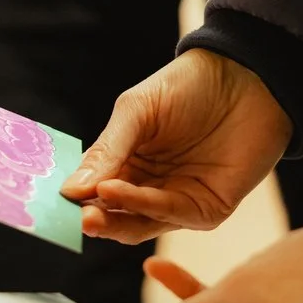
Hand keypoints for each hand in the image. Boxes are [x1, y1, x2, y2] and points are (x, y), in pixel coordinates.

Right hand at [61, 50, 290, 243]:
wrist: (249, 77)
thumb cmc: (189, 87)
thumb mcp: (136, 111)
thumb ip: (107, 150)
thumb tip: (70, 189)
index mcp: (127, 165)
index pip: (93, 190)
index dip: (74, 198)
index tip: (53, 203)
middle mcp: (149, 189)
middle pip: (113, 215)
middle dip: (93, 218)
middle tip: (76, 216)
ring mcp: (177, 203)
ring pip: (137, 224)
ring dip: (114, 218)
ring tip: (92, 208)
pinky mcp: (205, 211)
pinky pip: (168, 215)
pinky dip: (143, 206)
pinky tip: (119, 192)